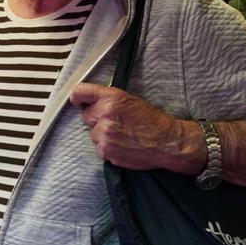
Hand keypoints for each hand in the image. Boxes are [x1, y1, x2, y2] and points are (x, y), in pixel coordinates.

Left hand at [69, 83, 204, 174]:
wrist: (167, 142)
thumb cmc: (152, 120)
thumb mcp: (130, 100)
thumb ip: (108, 100)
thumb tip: (89, 103)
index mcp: (111, 98)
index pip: (80, 92)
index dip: (77, 98)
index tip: (79, 102)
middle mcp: (105, 114)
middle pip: (86, 116)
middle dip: (96, 120)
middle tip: (114, 122)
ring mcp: (104, 135)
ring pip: (93, 134)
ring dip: (103, 135)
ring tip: (122, 135)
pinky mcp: (106, 151)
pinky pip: (99, 148)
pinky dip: (108, 148)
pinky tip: (123, 145)